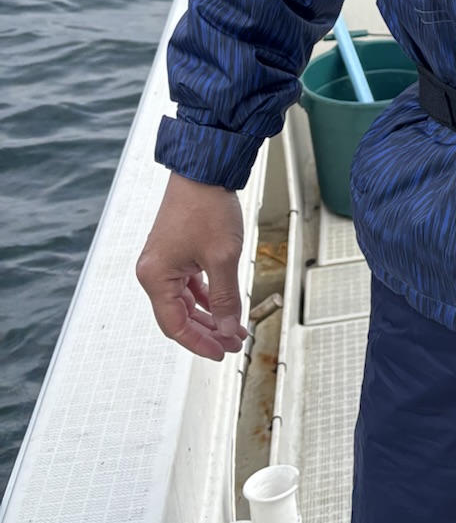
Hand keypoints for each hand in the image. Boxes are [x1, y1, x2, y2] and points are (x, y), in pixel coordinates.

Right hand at [136, 174, 247, 359]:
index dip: (199, 343)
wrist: (205, 169)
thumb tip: (227, 329)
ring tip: (234, 328)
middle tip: (233, 343)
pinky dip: (207, 297)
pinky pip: (189, 285)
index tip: (222, 353)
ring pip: (186, 302)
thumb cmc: (208, 207)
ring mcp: (164, 261)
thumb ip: (226, 298)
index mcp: (156, 277)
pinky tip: (224, 306)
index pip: (174, 326)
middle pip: (179, 316)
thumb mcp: (223, 258)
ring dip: (210, 315)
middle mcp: (154, 271)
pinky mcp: (176, 252)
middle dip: (208, 331)